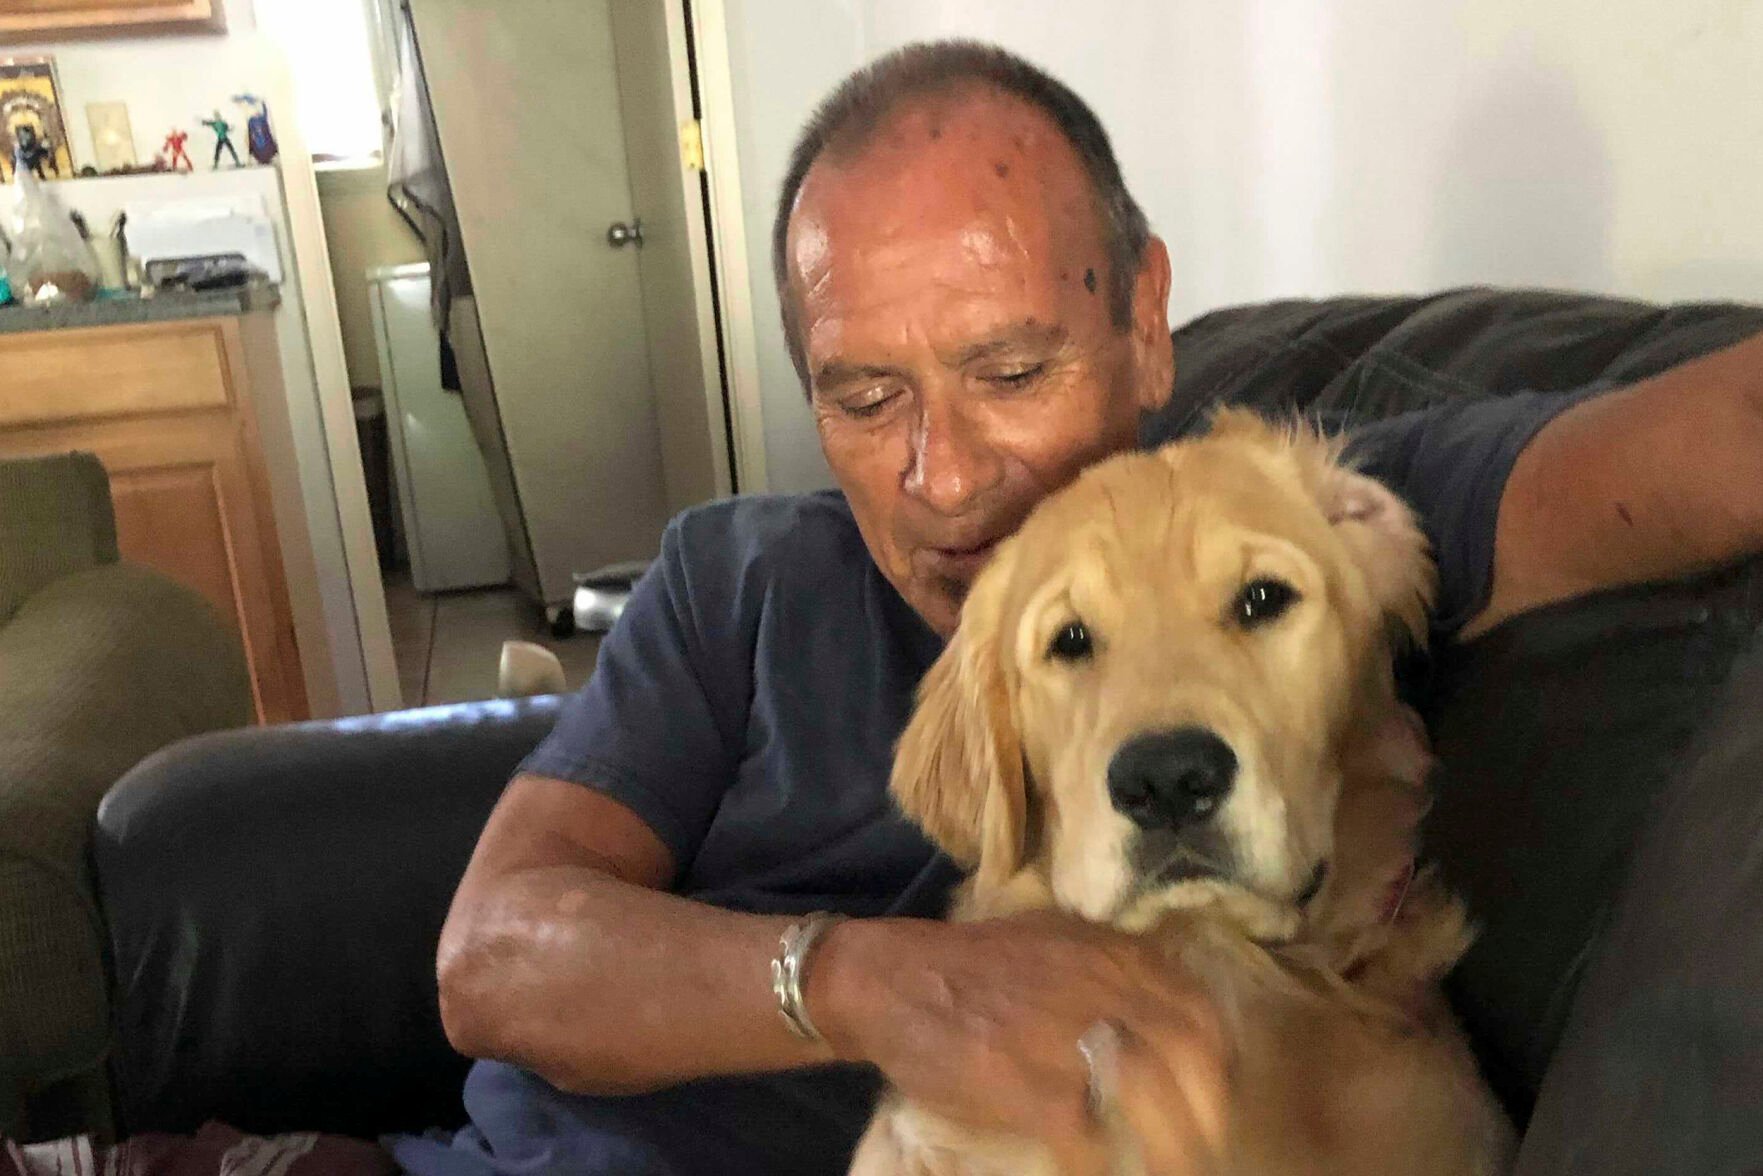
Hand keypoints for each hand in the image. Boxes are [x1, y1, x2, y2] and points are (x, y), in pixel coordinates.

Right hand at [809, 913, 1228, 1172]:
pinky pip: (1091, 1142)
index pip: (1200, 1013)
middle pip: (1192, 1060)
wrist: (891, 980)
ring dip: (1171, 1149)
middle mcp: (1101, 988)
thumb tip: (1166, 1007)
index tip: (1214, 1094)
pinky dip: (1104, 1166)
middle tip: (1204, 1146)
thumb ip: (1110, 966)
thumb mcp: (1054, 938)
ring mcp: (1067, 1038)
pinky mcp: (1030, 1087)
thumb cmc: (972, 964)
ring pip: (1154, 1103)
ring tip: (1170, 1170)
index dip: (1218, 1063)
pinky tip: (1099, 1170)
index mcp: (1111, 954)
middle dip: (1207, 1112)